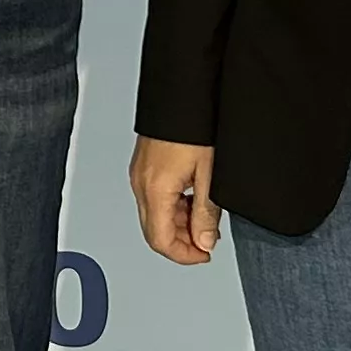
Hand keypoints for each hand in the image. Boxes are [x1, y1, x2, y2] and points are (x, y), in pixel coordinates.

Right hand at [129, 137, 219, 264]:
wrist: (182, 94)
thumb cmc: (195, 126)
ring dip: (178, 224)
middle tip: (207, 240)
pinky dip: (172, 207)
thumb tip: (203, 241)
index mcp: (155, 190)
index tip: (204, 255)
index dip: (184, 255)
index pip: (161, 241)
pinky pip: (153, 198)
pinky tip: (192, 199)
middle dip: (182, 242)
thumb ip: (206, 213)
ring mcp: (140, 174)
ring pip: (153, 215)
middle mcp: (141, 184)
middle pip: (154, 231)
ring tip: (205, 217)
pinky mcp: (144, 166)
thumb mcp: (210, 175)